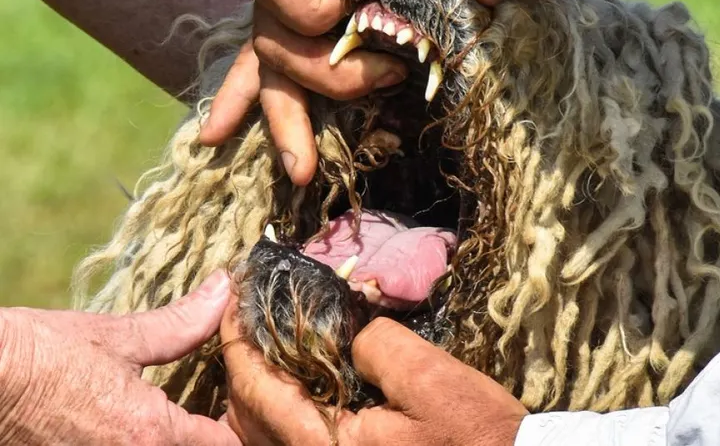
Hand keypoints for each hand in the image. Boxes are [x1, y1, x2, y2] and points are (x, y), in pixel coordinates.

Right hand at [0, 270, 237, 444]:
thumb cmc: (40, 356)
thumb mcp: (116, 336)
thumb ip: (181, 324)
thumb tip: (223, 292)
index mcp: (149, 433)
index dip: (232, 426)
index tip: (229, 405)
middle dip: (200, 435)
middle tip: (200, 409)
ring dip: (167, 439)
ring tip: (166, 414)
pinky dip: (132, 443)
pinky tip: (121, 423)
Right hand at [200, 0, 526, 186]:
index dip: (301, 9)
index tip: (349, 14)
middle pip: (272, 36)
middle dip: (320, 78)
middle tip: (385, 82)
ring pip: (271, 65)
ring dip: (283, 120)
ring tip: (300, 173)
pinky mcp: (318, 21)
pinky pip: (275, 64)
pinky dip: (254, 100)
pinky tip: (219, 138)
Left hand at [220, 311, 526, 445]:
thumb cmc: (475, 436)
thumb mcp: (430, 379)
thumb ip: (375, 344)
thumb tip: (347, 328)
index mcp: (324, 442)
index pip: (254, 386)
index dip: (238, 337)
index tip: (237, 295)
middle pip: (247, 414)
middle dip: (244, 359)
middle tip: (256, 314)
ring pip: (264, 432)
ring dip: (262, 384)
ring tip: (278, 339)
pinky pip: (295, 438)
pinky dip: (287, 404)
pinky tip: (309, 377)